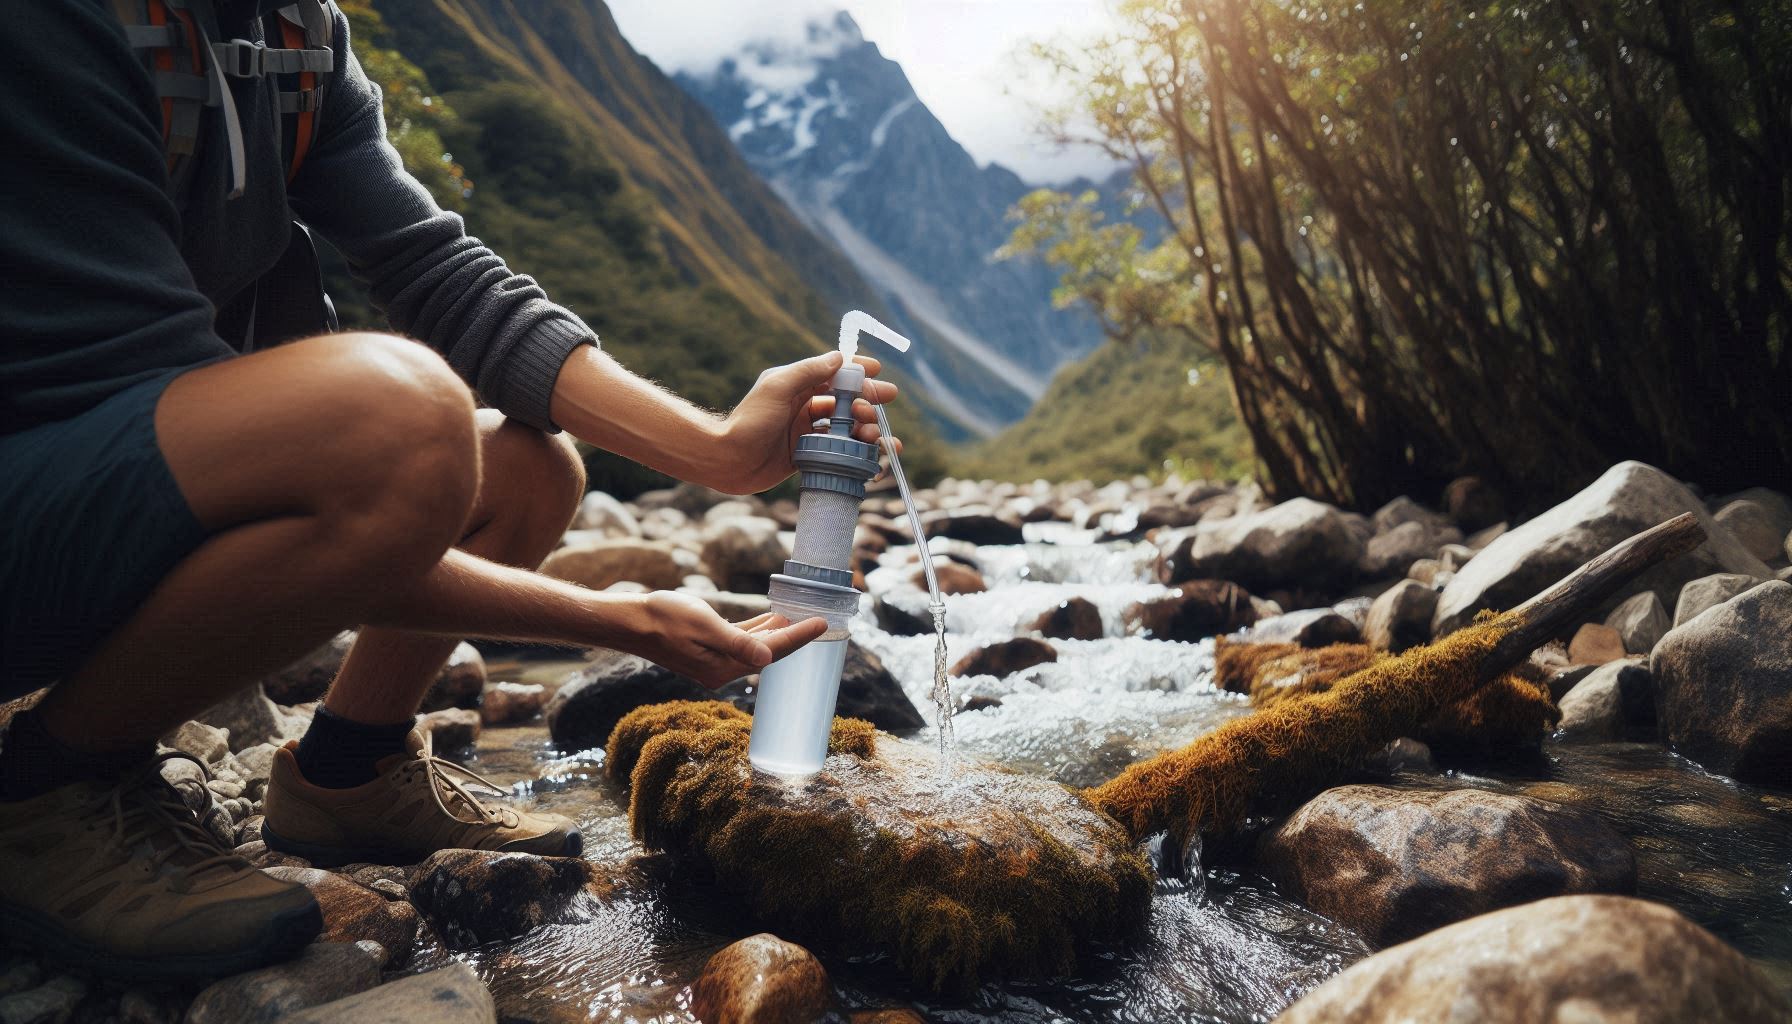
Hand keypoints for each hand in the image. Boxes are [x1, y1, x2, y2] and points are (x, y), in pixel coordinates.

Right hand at [617, 591, 827, 687]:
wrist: (631, 621)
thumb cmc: (663, 618)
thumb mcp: (703, 624)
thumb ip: (737, 641)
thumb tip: (768, 656)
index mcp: (723, 667)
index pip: (773, 651)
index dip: (799, 636)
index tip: (823, 623)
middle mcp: (722, 669)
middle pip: (768, 651)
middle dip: (794, 636)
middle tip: (819, 619)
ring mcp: (714, 661)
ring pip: (755, 646)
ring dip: (776, 632)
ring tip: (799, 615)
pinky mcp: (707, 650)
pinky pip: (740, 641)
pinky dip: (757, 630)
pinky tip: (769, 619)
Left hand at [707, 351, 901, 494]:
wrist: (728, 460)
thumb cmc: (749, 420)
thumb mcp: (777, 387)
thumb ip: (808, 371)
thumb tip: (840, 357)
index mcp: (798, 386)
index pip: (834, 373)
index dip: (857, 370)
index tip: (877, 370)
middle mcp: (805, 407)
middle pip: (846, 400)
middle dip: (868, 399)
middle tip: (885, 401)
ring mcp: (808, 432)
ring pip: (847, 427)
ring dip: (866, 428)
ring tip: (875, 434)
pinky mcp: (809, 456)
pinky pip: (840, 453)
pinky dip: (858, 455)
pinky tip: (874, 460)